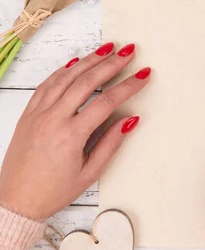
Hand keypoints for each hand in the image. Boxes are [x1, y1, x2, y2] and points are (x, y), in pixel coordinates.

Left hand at [0, 42, 149, 220]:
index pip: (107, 102)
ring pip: (66, 77)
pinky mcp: (28, 113)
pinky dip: (63, 70)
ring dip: (89, 60)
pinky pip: (47, 84)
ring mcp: (38, 113)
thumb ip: (111, 143)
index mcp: (71, 136)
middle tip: (128, 51)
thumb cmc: (52, 191)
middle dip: (111, 63)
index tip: (143, 74)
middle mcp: (53, 119)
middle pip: (87, 82)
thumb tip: (130, 120)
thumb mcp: (89, 173)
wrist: (16, 201)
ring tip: (107, 48)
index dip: (128, 86)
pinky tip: (77, 62)